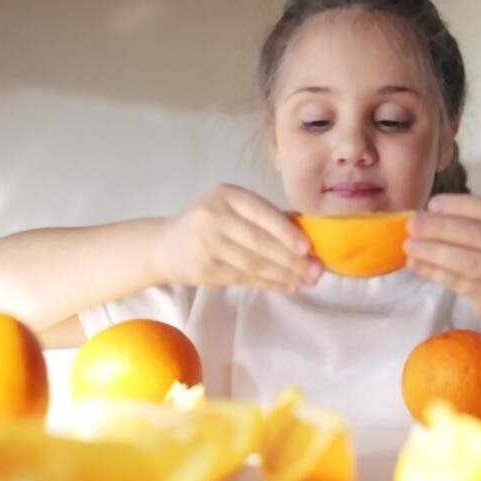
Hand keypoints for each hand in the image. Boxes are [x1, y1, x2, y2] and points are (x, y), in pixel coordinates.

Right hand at [153, 184, 319, 291]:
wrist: (163, 245)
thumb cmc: (208, 222)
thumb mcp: (232, 208)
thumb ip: (265, 215)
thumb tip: (308, 228)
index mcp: (227, 194)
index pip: (263, 213)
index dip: (287, 232)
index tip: (308, 248)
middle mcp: (214, 216)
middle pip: (260, 242)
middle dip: (292, 260)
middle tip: (316, 272)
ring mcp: (207, 244)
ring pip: (254, 263)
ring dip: (284, 275)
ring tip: (306, 282)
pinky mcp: (204, 269)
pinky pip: (244, 278)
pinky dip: (268, 284)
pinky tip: (286, 286)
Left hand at [404, 194, 480, 331]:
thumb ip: (474, 224)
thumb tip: (426, 215)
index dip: (460, 205)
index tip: (432, 203)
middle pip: (477, 235)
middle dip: (441, 228)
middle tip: (413, 224)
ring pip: (466, 262)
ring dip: (434, 252)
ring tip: (409, 245)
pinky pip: (456, 282)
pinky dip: (432, 272)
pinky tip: (414, 264)